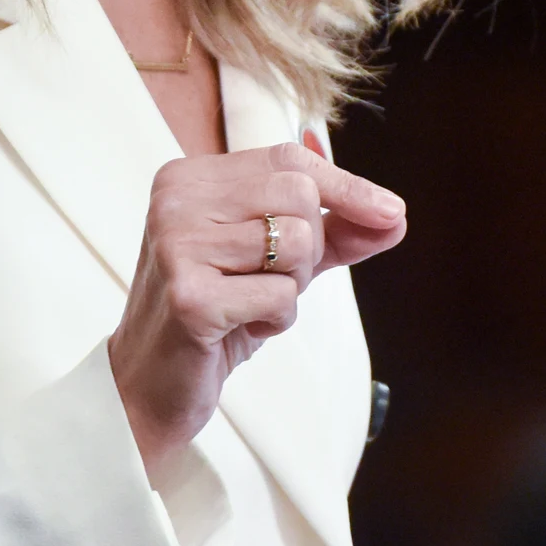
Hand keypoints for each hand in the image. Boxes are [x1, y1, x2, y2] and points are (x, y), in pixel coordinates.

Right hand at [108, 143, 404, 470]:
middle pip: (299, 197)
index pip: (289, 160)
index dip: (348, 187)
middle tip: (269, 281)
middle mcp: (176, 199)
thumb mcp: (276, 262)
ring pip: (297, 245)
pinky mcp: (189, 297)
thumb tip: (394, 216)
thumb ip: (333, 234)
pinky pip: (281, 296)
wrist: (150, 385)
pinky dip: (276, 319)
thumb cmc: (213, 316)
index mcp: (189, 178)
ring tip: (249, 305)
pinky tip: (238, 328)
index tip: (392, 213)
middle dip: (308, 250)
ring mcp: (177, 245)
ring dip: (290, 288)